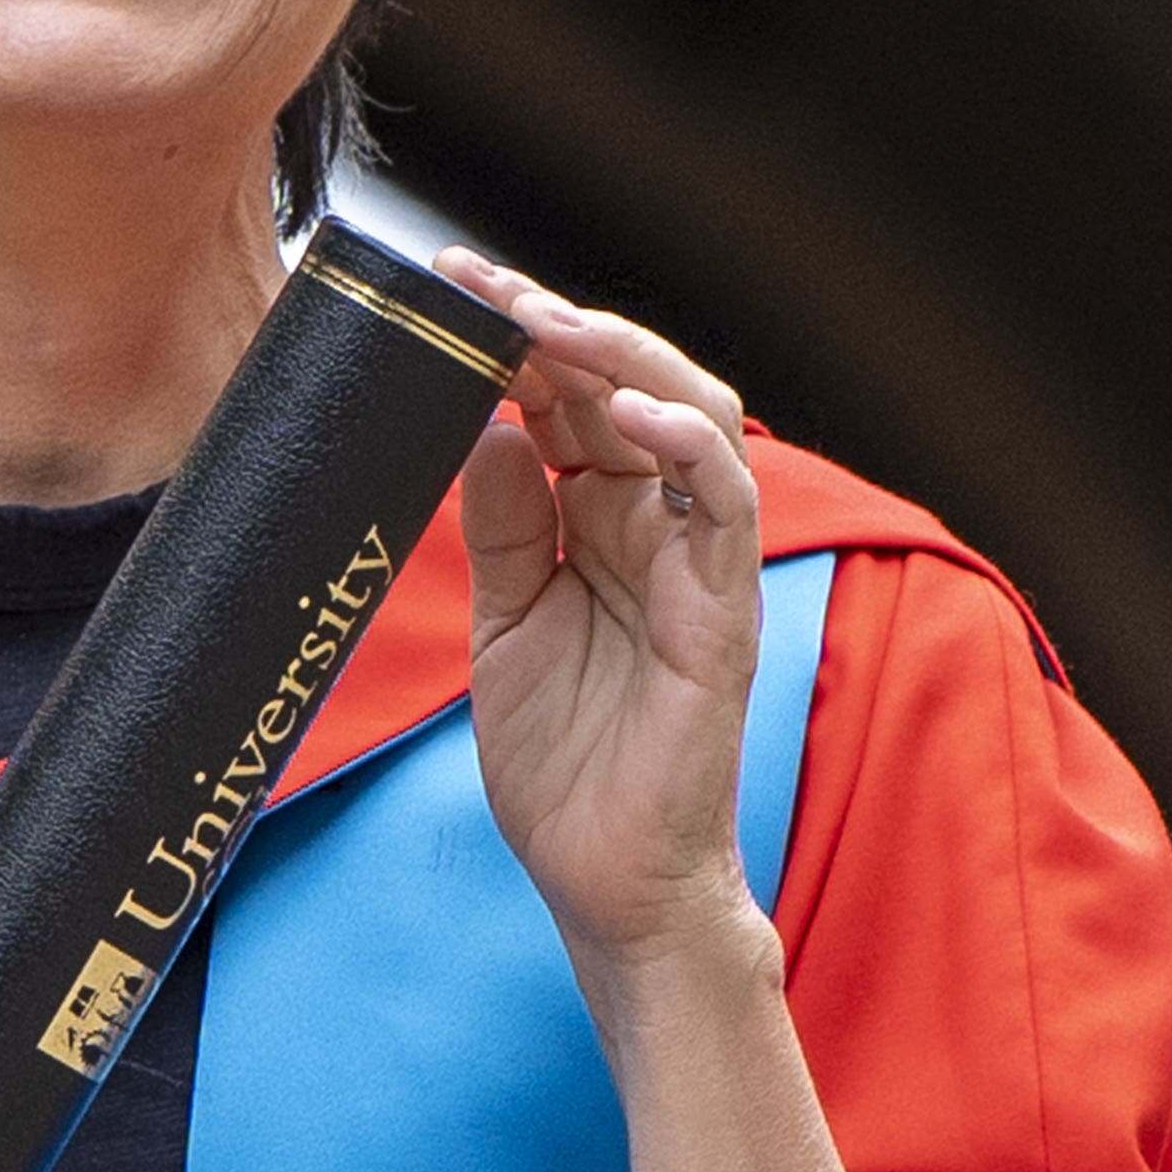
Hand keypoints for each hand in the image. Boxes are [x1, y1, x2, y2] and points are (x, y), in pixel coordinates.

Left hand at [438, 247, 766, 978]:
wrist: (607, 888)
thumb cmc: (567, 767)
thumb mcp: (508, 627)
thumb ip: (503, 529)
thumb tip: (488, 426)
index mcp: (603, 524)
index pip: (571, 401)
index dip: (518, 340)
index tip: (448, 287)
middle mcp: (657, 528)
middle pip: (628, 388)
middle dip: (559, 325)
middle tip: (483, 284)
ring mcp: (697, 564)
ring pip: (693, 419)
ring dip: (624, 359)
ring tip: (551, 324)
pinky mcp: (723, 613)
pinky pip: (722, 507)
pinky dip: (686, 447)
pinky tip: (630, 414)